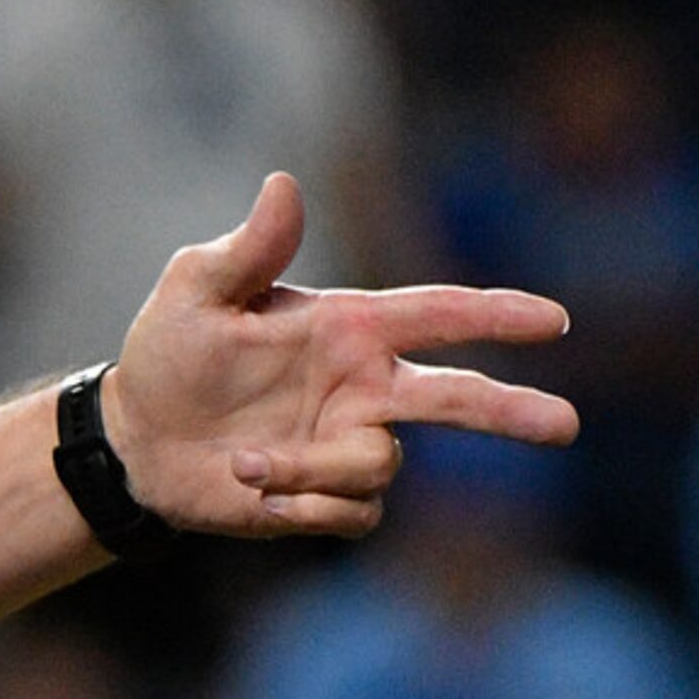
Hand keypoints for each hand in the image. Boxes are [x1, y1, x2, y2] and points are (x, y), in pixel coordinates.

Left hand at [99, 173, 577, 538]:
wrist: (135, 437)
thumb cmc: (170, 352)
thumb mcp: (197, 291)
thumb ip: (248, 248)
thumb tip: (283, 185)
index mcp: (348, 329)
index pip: (437, 314)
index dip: (496, 315)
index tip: (554, 321)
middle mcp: (362, 388)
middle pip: (457, 397)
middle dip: (509, 411)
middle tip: (563, 425)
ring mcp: (347, 445)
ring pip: (380, 466)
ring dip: (312, 471)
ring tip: (242, 462)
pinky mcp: (324, 499)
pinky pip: (349, 513)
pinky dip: (303, 507)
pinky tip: (252, 495)